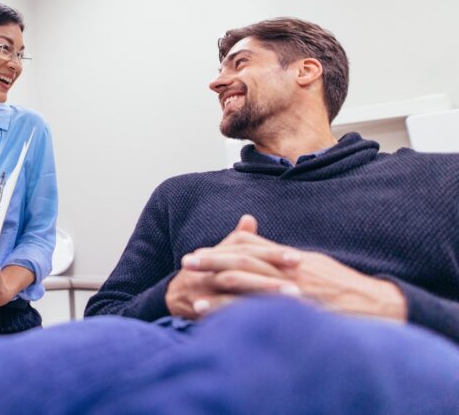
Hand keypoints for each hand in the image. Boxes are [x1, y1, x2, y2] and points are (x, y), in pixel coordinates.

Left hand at [170, 215, 406, 321]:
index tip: (200, 251)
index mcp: (287, 256)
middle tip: (186, 262)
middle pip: (241, 259)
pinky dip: (232, 313)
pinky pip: (258, 312)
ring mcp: (291, 291)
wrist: (375, 304)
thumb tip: (253, 243)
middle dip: (211, 261)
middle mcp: (286, 270)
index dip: (222, 247)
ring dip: (216, 289)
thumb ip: (279, 254)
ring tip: (190, 292)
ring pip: (245, 285)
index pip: (248, 244)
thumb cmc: (340, 284)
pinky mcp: (295, 312)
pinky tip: (214, 318)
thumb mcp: (310, 262)